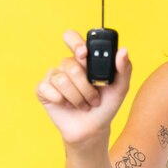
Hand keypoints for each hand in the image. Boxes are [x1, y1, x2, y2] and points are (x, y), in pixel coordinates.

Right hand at [35, 30, 131, 145]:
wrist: (93, 128)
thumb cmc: (106, 105)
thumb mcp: (121, 88)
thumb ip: (124, 68)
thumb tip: (123, 50)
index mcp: (84, 60)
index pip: (72, 38)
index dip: (75, 43)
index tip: (84, 54)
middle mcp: (68, 65)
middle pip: (70, 64)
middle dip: (85, 86)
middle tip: (94, 98)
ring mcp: (54, 77)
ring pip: (61, 79)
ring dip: (77, 97)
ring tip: (84, 105)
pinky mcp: (43, 90)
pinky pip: (46, 88)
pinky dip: (60, 100)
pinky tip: (67, 105)